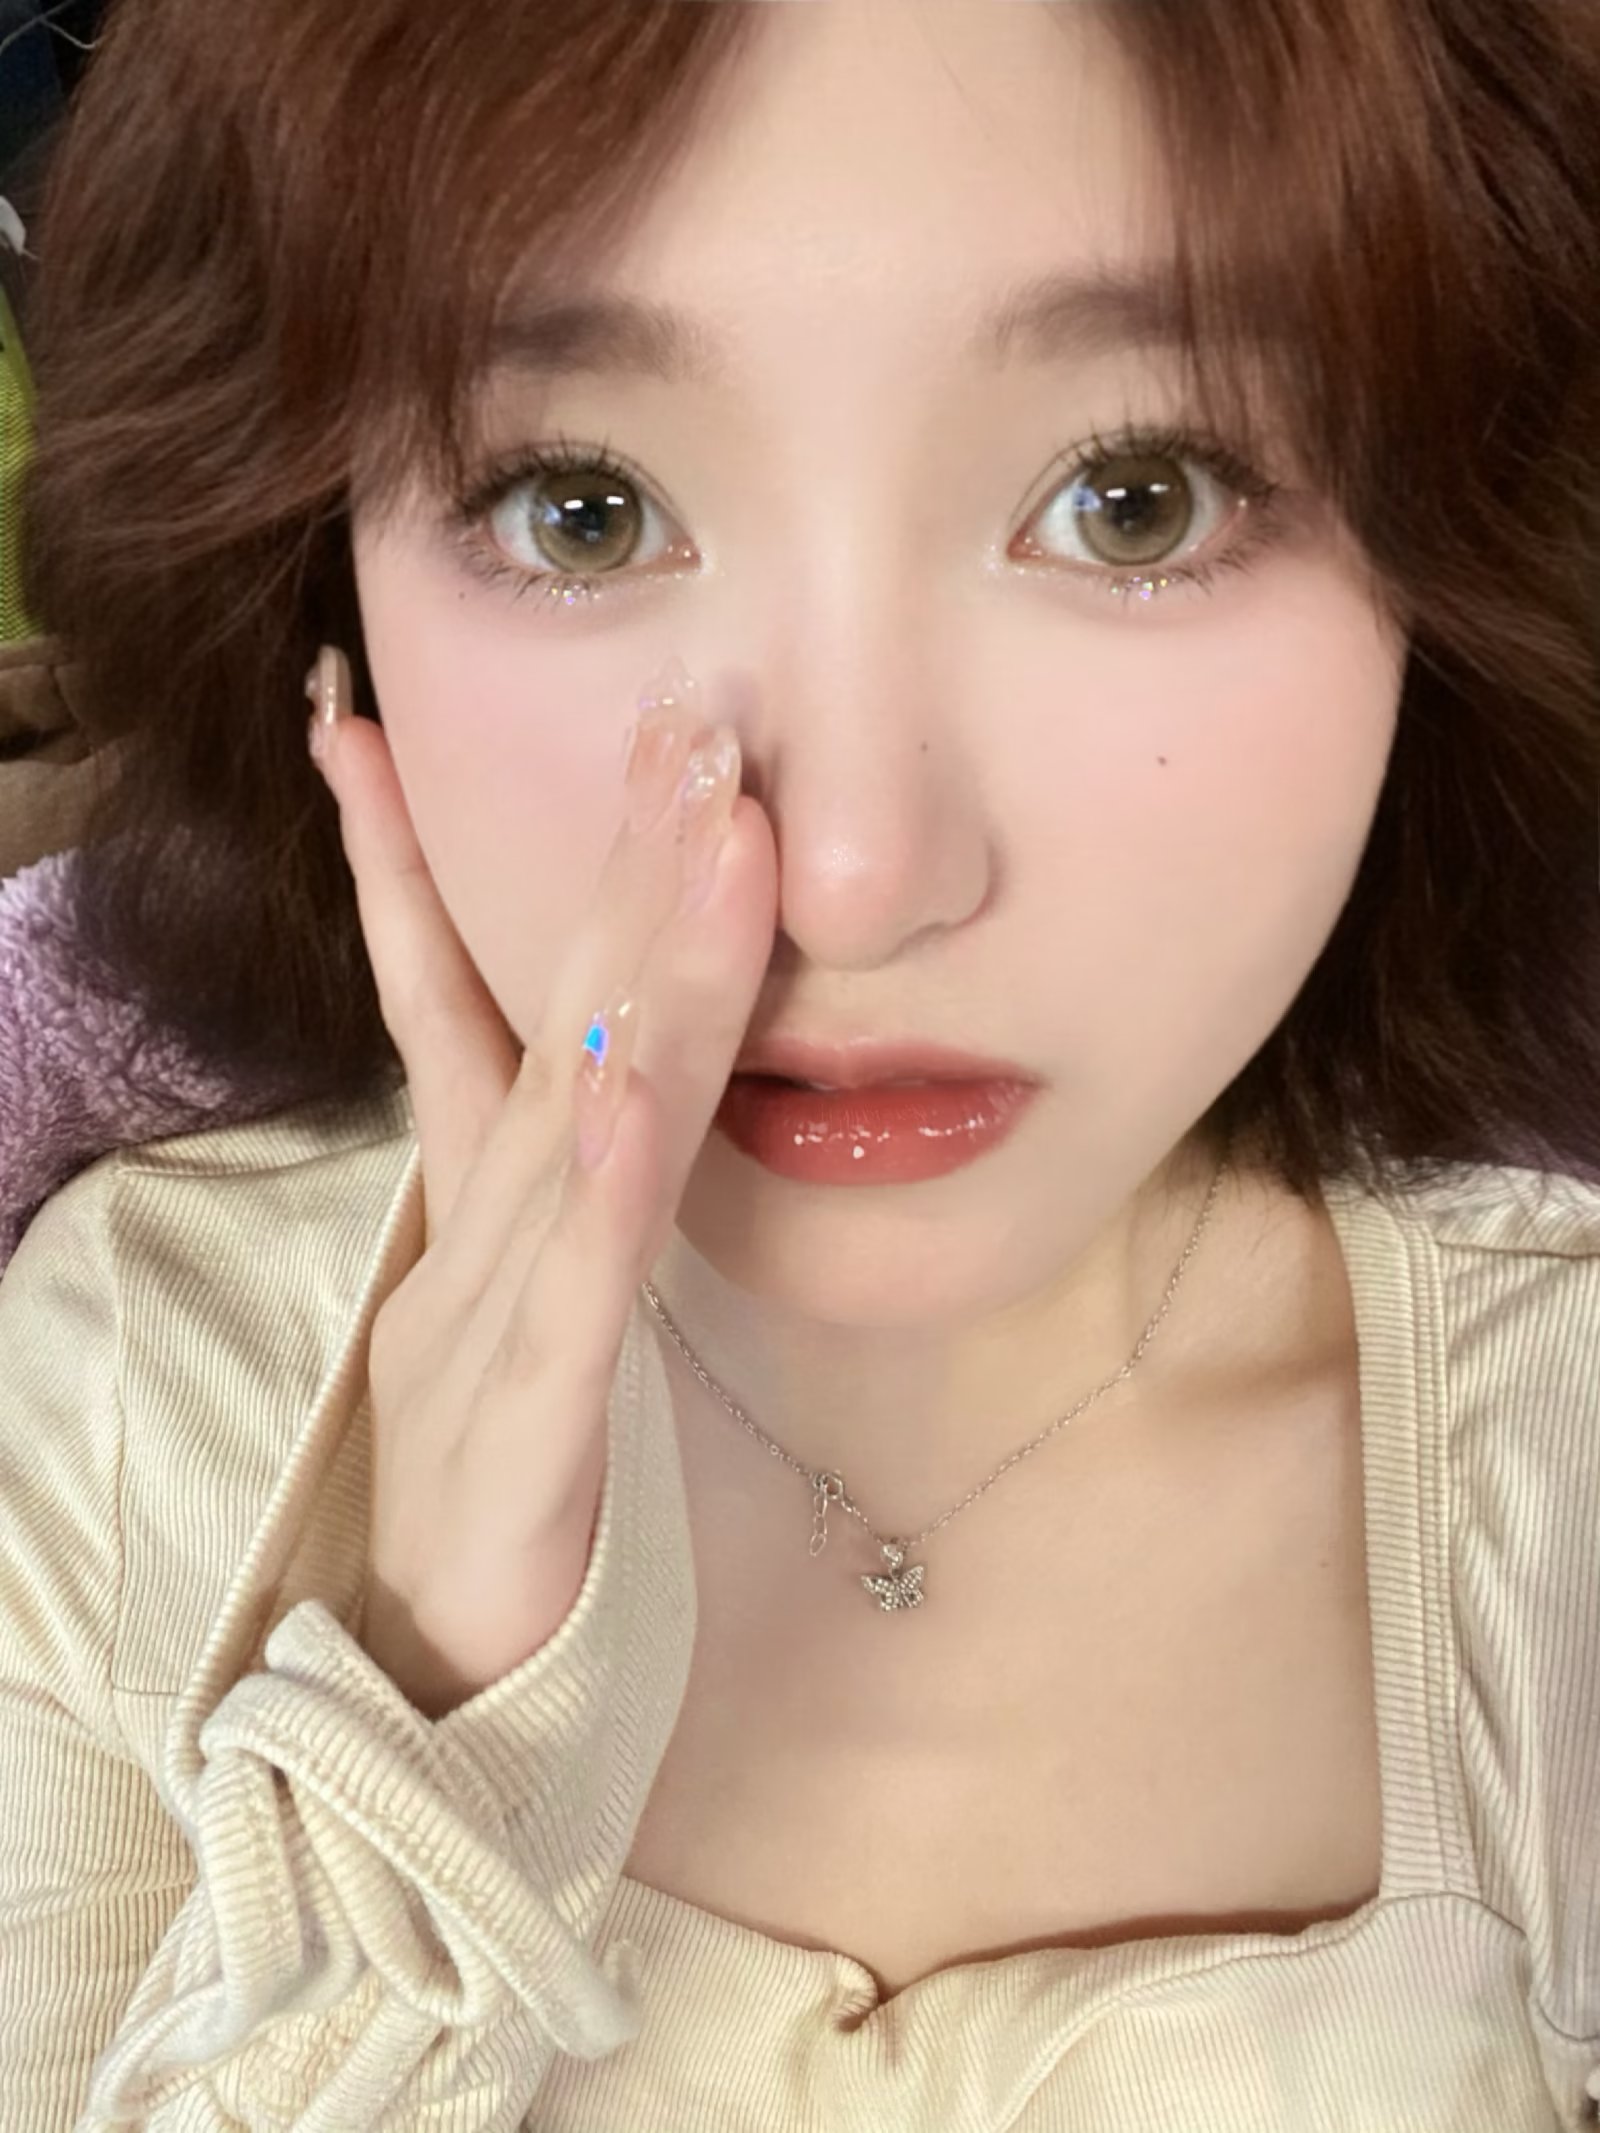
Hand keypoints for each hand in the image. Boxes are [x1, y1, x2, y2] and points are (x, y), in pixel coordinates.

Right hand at [305, 649, 777, 1718]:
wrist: (431, 1672)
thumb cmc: (490, 1471)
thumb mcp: (511, 1299)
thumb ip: (547, 1186)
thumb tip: (586, 1065)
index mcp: (489, 1194)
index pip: (446, 995)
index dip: (406, 856)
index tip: (361, 718)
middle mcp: (487, 1224)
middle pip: (549, 1015)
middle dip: (602, 857)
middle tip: (669, 706)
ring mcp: (500, 1313)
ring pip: (576, 1116)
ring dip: (634, 966)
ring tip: (696, 823)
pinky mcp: (529, 1418)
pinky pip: (578, 1283)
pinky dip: (601, 1177)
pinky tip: (630, 1075)